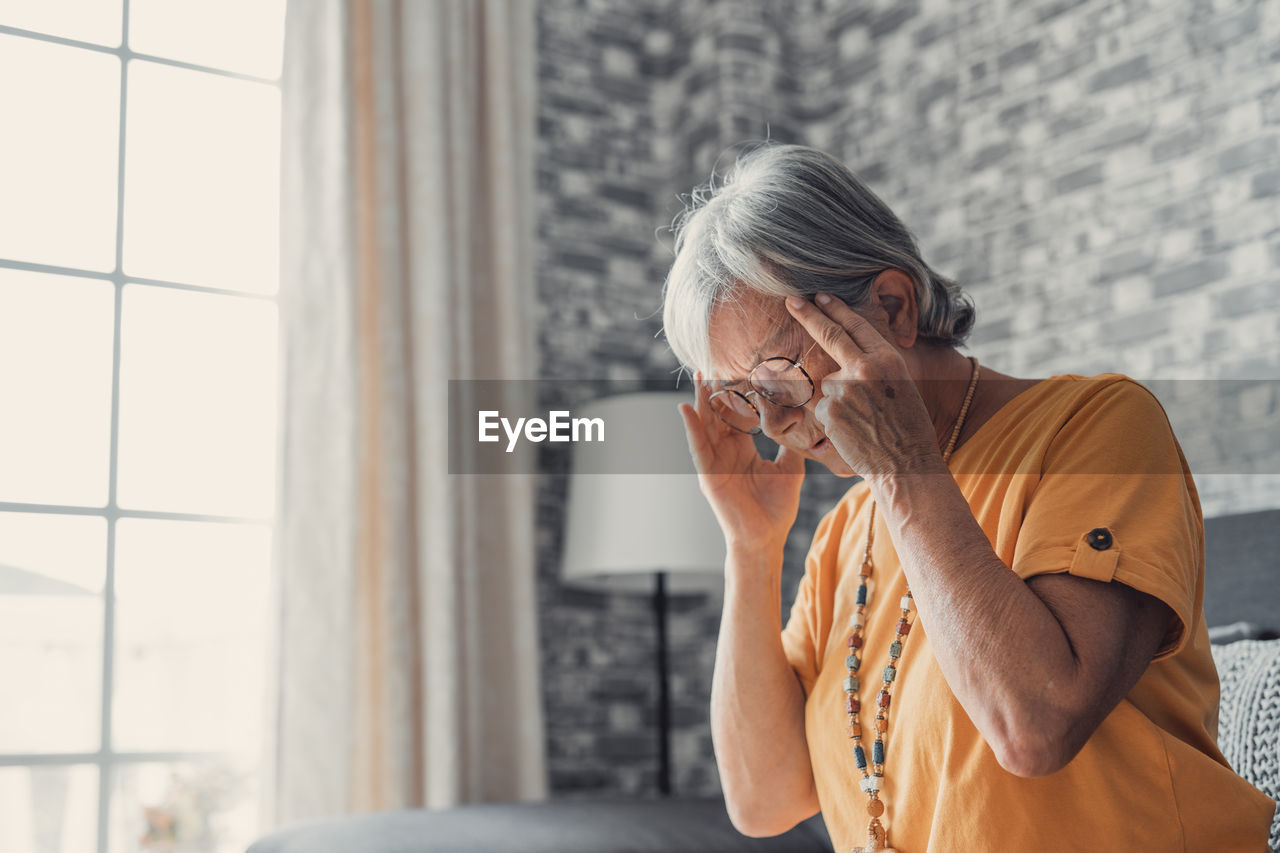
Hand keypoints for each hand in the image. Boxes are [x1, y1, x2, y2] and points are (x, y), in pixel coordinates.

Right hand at [677, 371, 805, 551]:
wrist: (765, 538)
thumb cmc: (776, 509)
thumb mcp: (790, 469)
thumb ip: (790, 446)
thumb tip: (801, 425)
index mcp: (742, 451)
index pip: (735, 416)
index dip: (735, 395)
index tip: (739, 371)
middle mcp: (725, 453)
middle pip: (716, 415)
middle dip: (714, 391)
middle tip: (712, 364)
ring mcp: (714, 463)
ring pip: (704, 425)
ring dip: (700, 402)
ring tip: (699, 377)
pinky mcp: (708, 475)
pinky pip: (697, 447)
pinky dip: (691, 427)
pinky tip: (686, 408)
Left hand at [784, 293, 946, 477]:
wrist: (907, 464)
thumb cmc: (907, 429)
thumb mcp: (900, 385)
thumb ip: (873, 366)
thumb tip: (846, 354)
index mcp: (887, 358)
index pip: (856, 326)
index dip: (836, 309)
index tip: (820, 297)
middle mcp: (865, 367)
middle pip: (830, 334)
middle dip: (808, 314)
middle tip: (791, 300)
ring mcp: (845, 388)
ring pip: (826, 384)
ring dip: (837, 400)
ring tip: (863, 421)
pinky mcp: (830, 410)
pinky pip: (823, 408)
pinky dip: (834, 420)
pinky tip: (854, 432)